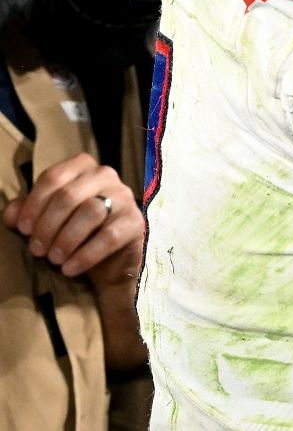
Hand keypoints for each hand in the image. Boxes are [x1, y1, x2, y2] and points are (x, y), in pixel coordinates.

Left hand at [3, 153, 144, 286]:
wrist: (108, 259)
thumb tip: (11, 214)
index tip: (22, 228)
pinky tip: (69, 269)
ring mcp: (124, 198)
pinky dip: (84, 255)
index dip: (33, 204)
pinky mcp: (135, 222)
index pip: (54, 177)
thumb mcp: (46, 220)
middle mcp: (106, 176)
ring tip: (53, 259)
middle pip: (69, 195)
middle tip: (36, 249)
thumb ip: (26, 213)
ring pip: (90, 212)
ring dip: (65, 240)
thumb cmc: (73, 231)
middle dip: (47, 226)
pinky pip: (108, 236)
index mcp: (82, 168)